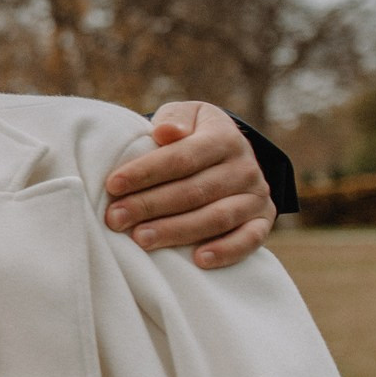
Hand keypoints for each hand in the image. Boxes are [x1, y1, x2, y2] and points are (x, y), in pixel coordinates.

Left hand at [104, 102, 275, 268]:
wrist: (230, 151)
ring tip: (141, 239)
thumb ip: (174, 120)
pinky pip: (250, 240)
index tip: (113, 185)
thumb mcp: (184, 116)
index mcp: (224, 137)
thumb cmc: (192, 134)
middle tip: (115, 219)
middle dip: (150, 206)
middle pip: (194, 191)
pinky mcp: (263, 220)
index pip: (182, 157)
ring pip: (217, 217)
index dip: (146, 172)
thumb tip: (166, 132)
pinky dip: (227, 251)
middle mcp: (245, 167)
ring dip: (177, 231)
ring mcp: (256, 196)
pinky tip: (198, 261)